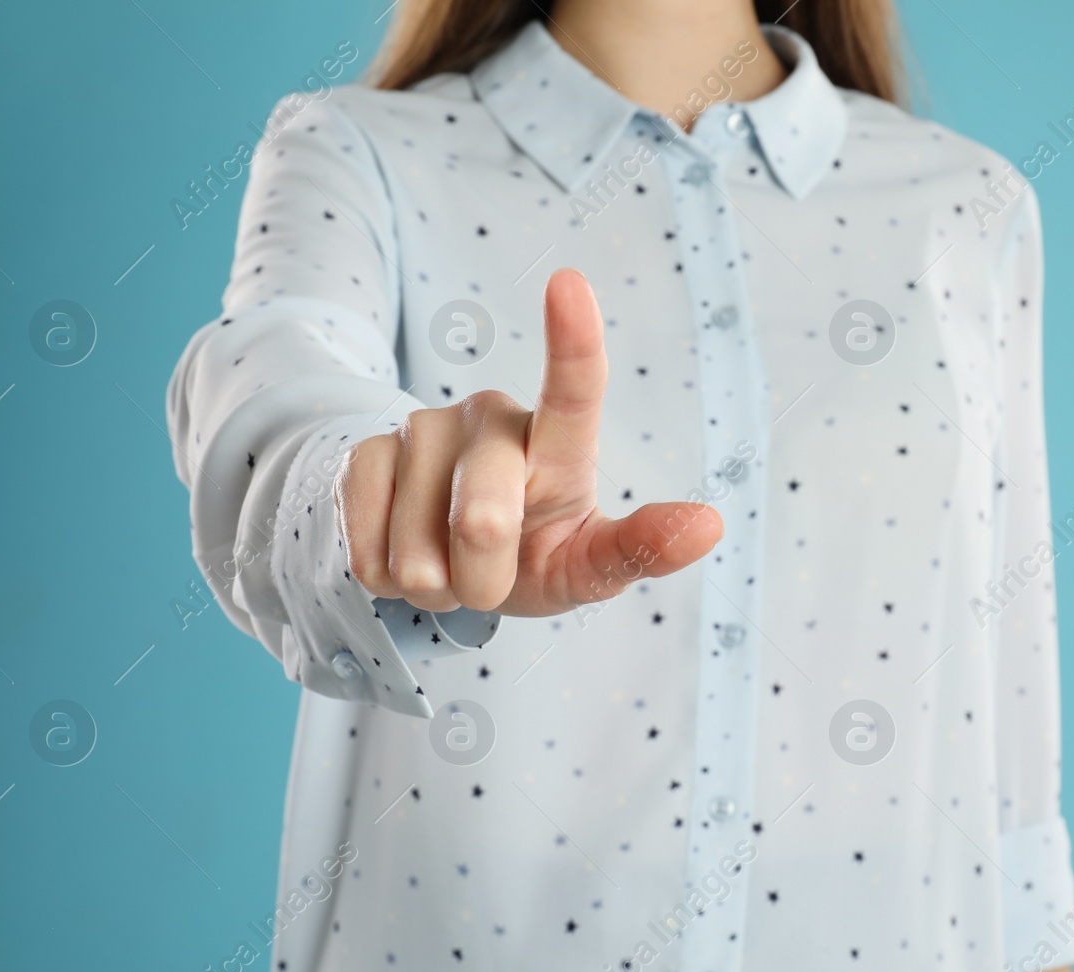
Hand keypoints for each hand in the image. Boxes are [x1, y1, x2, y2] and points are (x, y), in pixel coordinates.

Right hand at [337, 268, 723, 616]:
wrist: (444, 564)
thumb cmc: (534, 555)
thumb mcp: (587, 566)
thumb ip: (639, 548)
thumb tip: (711, 525)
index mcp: (557, 441)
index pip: (573, 389)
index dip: (571, 342)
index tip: (569, 283)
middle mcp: (490, 416)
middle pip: (485, 521)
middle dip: (484, 581)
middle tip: (488, 580)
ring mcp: (419, 427)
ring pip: (418, 551)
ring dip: (432, 585)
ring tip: (445, 563)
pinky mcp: (362, 453)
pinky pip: (367, 546)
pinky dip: (385, 575)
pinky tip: (400, 553)